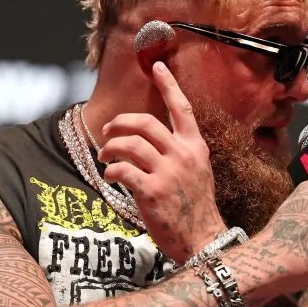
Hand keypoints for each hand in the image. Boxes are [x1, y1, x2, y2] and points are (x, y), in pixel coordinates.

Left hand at [98, 62, 226, 263]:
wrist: (203, 241)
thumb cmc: (196, 208)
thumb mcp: (198, 172)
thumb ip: (180, 153)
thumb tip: (151, 140)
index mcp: (195, 147)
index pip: (182, 108)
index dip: (168, 84)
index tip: (156, 65)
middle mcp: (182, 155)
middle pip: (145, 122)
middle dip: (120, 123)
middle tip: (108, 132)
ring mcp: (168, 173)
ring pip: (130, 144)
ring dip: (110, 147)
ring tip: (104, 157)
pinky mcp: (152, 192)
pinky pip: (122, 170)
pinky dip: (111, 170)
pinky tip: (110, 176)